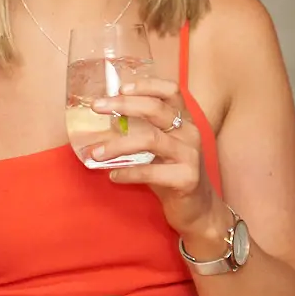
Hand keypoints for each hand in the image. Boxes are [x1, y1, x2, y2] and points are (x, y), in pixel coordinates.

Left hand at [92, 76, 223, 244]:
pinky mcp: (186, 178)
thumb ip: (144, 131)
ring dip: (118, 145)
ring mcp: (190, 155)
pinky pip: (151, 172)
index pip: (171, 91)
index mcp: (185, 121)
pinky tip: (113, 177)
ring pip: (150, 139)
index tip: (120, 87)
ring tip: (95, 153)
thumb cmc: (174, 175)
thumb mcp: (162, 149)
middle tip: (97, 107)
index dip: (147, 85)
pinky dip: (128, 173)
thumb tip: (109, 119)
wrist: (199, 210)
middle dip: (123, 104)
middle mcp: (190, 133)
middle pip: (156, 109)